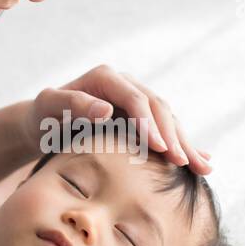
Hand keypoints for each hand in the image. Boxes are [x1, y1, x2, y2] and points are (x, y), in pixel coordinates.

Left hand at [22, 64, 212, 172]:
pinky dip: (183, 145)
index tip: (159, 148)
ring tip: (202, 168)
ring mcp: (135, 100)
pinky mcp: (141, 116)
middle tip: (184, 163)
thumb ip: (72, 104)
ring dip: (185, 143)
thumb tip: (107, 110)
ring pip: (168, 119)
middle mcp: (125, 85)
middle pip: (158, 107)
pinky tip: (202, 160)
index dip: (150, 123)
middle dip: (173, 136)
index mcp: (106, 78)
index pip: (135, 100)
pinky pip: (166, 129)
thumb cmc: (42, 116)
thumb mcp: (48, 107)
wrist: (43, 123)